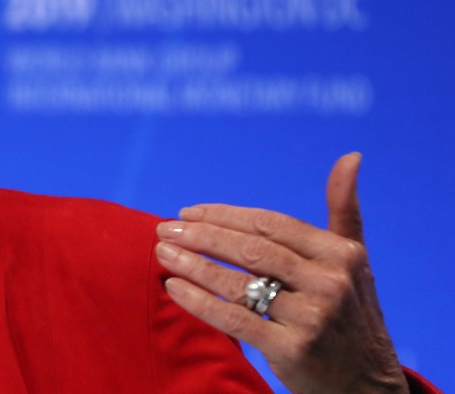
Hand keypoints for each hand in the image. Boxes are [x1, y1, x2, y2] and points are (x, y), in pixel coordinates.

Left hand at [154, 153, 408, 393]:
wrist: (366, 384)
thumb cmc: (351, 312)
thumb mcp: (355, 260)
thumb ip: (345, 209)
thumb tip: (351, 156)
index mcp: (342, 253)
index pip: (269, 223)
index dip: (224, 215)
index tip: (187, 211)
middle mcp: (330, 283)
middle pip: (249, 249)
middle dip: (201, 236)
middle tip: (163, 228)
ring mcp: (312, 318)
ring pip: (237, 282)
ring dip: (192, 264)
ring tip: (161, 253)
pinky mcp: (292, 350)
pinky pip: (234, 319)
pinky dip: (199, 301)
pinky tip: (173, 287)